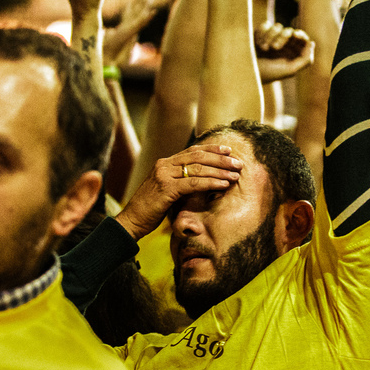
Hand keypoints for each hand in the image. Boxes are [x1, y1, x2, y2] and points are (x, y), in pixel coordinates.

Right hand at [117, 144, 243, 239]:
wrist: (132, 220)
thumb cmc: (151, 208)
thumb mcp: (166, 189)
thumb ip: (180, 180)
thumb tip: (201, 178)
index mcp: (164, 163)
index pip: (192, 151)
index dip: (212, 149)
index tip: (229, 150)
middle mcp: (164, 165)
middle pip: (198, 156)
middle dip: (221, 159)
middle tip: (238, 163)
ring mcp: (164, 175)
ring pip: (198, 168)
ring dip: (220, 171)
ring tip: (235, 175)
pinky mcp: (166, 189)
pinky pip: (193, 183)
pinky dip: (211, 183)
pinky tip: (223, 184)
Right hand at [255, 24, 313, 81]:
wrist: (242, 73)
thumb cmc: (266, 73)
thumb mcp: (289, 70)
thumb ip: (305, 60)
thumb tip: (311, 44)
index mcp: (290, 55)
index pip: (301, 39)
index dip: (300, 35)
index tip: (295, 35)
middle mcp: (282, 47)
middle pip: (289, 31)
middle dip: (283, 37)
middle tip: (274, 48)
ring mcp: (270, 39)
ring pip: (277, 26)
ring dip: (270, 37)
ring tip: (262, 49)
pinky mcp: (258, 34)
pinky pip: (266, 25)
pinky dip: (262, 33)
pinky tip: (256, 44)